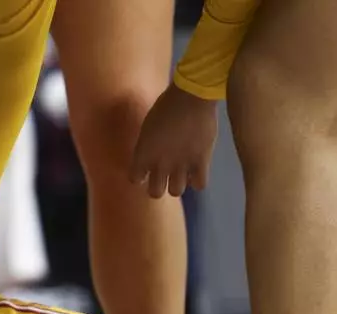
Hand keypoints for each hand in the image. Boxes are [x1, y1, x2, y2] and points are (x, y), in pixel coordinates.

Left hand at [130, 84, 218, 198]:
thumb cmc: (166, 106)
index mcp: (144, 154)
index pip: (135, 179)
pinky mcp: (201, 162)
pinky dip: (198, 180)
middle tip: (164, 176)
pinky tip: (197, 170)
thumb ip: (146, 146)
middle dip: (158, 186)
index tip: (145, 171)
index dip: (140, 176)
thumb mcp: (147, 126)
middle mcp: (160, 164)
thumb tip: (148, 157)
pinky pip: (199, 185)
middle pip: (155, 193)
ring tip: (182, 173)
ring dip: (178, 183)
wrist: (191, 96)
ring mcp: (181, 165)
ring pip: (176, 192)